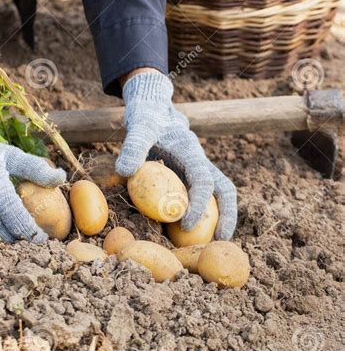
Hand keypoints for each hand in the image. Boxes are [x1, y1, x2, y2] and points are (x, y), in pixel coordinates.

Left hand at [116, 72, 236, 239]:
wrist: (153, 107)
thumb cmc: (146, 117)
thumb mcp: (138, 127)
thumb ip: (133, 146)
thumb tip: (124, 172)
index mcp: (190, 150)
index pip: (203, 179)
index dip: (199, 203)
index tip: (187, 225)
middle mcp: (199, 160)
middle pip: (224, 189)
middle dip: (226, 215)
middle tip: (220, 242)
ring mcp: (196, 167)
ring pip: (218, 193)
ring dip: (220, 217)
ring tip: (211, 243)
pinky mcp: (189, 174)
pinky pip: (202, 195)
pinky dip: (201, 212)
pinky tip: (187, 232)